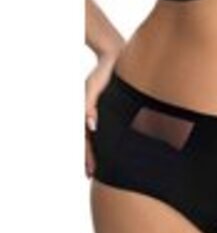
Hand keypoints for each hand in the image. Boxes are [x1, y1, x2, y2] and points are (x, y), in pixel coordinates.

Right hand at [85, 49, 122, 176]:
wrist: (113, 57)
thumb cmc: (104, 73)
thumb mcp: (94, 88)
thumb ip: (90, 106)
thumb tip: (91, 126)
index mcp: (88, 112)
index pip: (87, 140)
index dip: (88, 156)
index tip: (91, 171)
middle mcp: (92, 114)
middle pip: (89, 141)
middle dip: (90, 158)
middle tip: (92, 175)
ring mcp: (99, 112)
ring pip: (95, 137)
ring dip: (96, 151)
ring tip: (98, 168)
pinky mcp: (106, 108)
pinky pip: (104, 128)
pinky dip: (104, 140)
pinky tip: (110, 149)